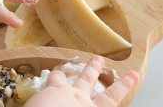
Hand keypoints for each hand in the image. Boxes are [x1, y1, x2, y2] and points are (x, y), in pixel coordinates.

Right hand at [24, 55, 138, 106]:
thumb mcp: (32, 103)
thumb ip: (38, 101)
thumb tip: (30, 106)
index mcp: (55, 91)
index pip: (56, 78)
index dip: (57, 76)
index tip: (58, 75)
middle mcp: (75, 96)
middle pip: (85, 79)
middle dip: (93, 68)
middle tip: (99, 59)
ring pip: (110, 95)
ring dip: (121, 85)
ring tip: (132, 76)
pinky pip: (112, 103)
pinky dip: (123, 96)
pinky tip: (132, 89)